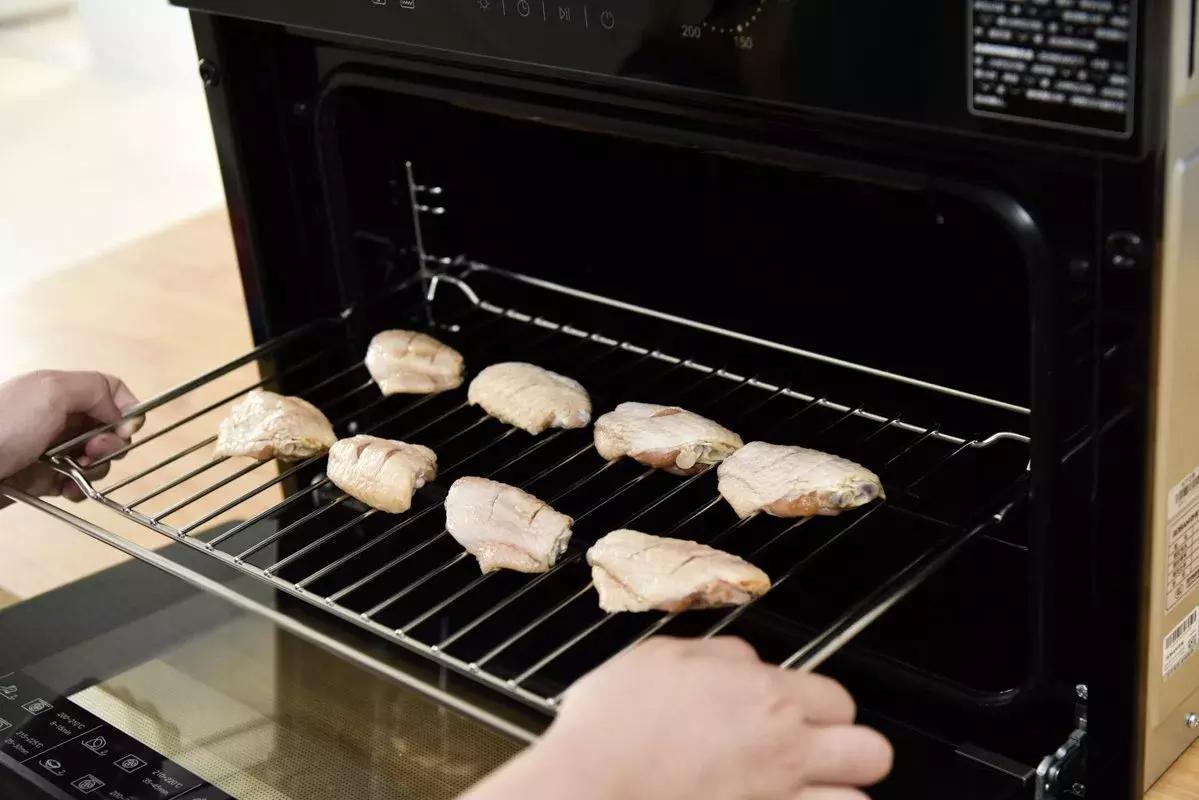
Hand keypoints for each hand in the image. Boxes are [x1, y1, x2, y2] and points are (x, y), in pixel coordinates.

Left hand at [0, 370, 140, 503]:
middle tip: (91, 451)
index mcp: (60, 391)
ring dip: (97, 469)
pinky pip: (78, 484)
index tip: (125, 429)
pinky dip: (81, 489)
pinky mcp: (45, 477)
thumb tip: (121, 413)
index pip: (111, 392)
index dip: (126, 410)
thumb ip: (95, 390)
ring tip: (76, 472)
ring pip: (97, 459)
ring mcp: (52, 449)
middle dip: (110, 444)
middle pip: (109, 429)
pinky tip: (68, 490)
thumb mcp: (51, 390)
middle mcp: (58, 418)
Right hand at [460, 636, 891, 799]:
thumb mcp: (661, 657)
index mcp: (763, 694)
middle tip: (816, 759)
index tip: (801, 717)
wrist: (589, 783)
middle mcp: (784, 747)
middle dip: (849, 755)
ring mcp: (779, 798)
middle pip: (870, 752)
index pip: (837, 698)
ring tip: (802, 794)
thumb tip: (747, 661)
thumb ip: (719, 655)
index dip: (821, 709)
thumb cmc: (611, 724)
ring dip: (835, 796)